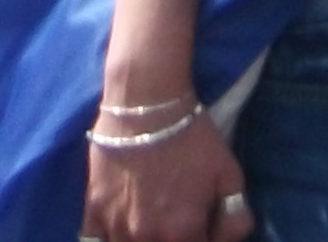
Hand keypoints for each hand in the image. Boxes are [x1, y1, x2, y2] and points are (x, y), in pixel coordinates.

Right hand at [84, 111, 253, 241]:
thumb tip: (232, 238)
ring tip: (148, 224)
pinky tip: (119, 229)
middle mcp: (147, 237)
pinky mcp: (92, 211)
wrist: (146, 101)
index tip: (199, 229)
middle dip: (171, 241)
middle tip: (173, 222)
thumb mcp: (228, 172)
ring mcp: (116, 226)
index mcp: (183, 232)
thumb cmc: (191, 135)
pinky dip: (108, 239)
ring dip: (140, 241)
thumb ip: (235, 215)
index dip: (200, 241)